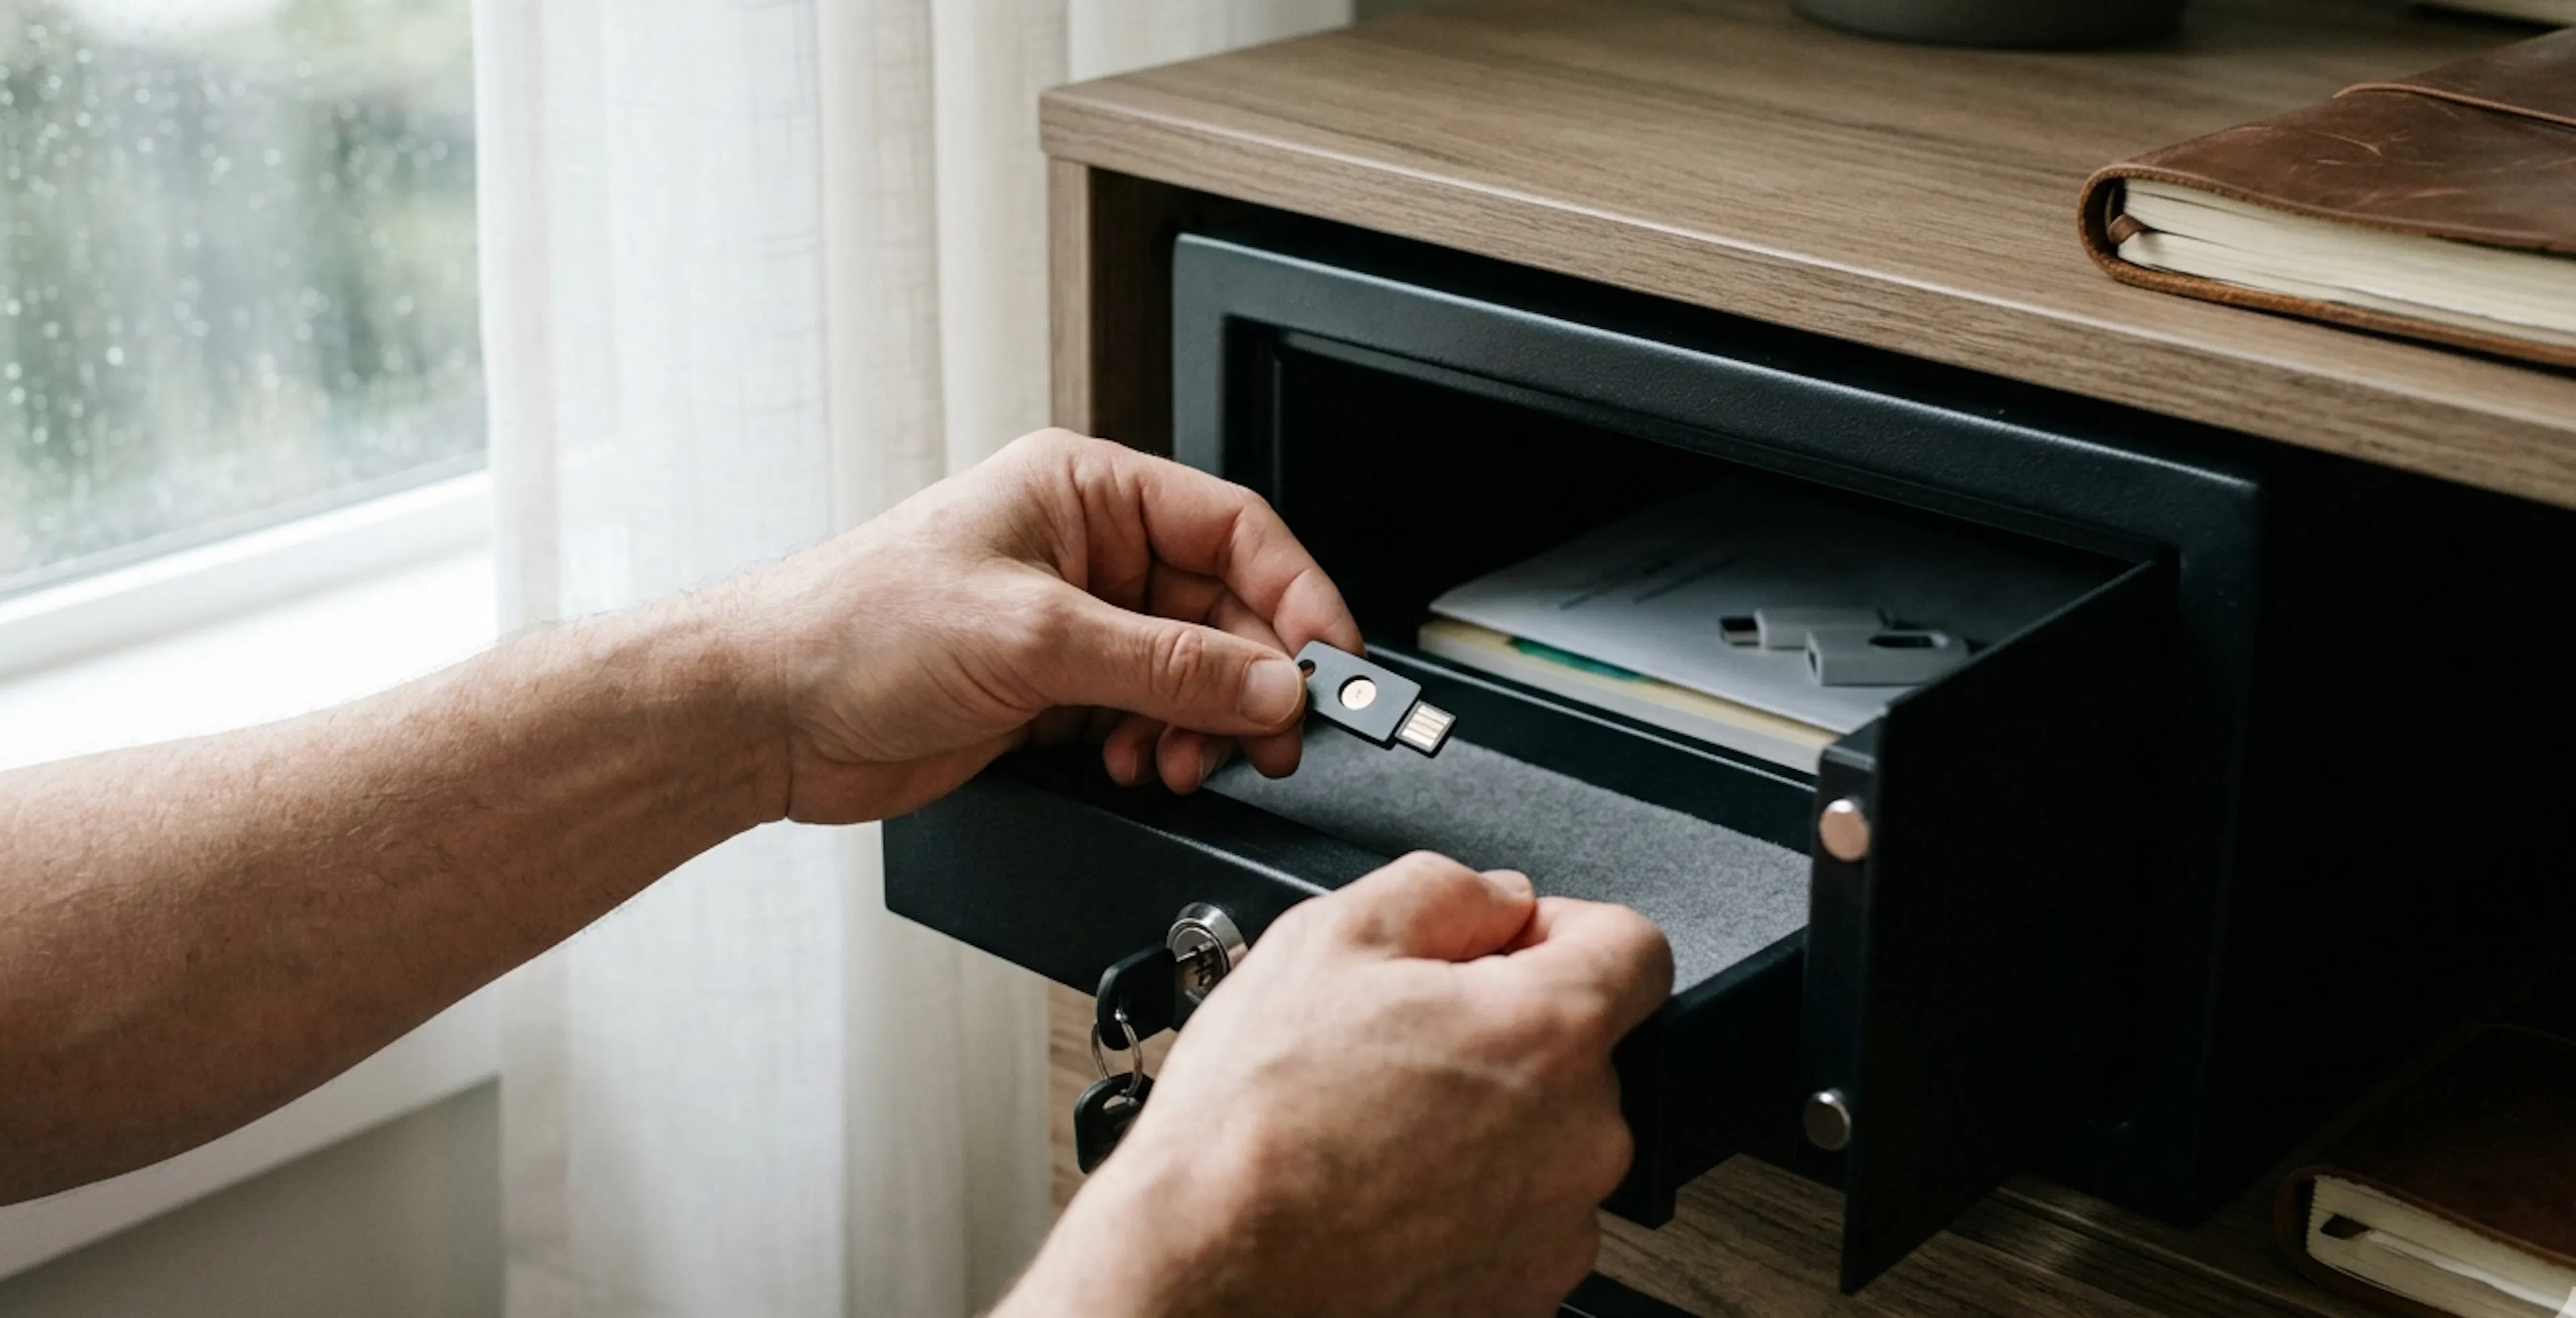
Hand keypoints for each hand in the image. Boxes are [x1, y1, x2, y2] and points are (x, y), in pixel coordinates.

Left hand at [702, 429, 1361, 822]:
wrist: (765, 714)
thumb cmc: (853, 628)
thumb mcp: (1034, 637)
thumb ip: (1166, 665)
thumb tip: (1267, 685)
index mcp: (1084, 491)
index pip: (1233, 531)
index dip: (1295, 597)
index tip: (1328, 664)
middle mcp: (1085, 551)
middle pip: (1222, 612)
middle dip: (1247, 680)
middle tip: (1270, 737)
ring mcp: (1070, 625)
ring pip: (1189, 674)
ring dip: (1199, 725)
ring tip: (1180, 760)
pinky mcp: (1051, 692)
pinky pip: (1145, 717)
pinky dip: (1156, 748)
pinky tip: (1134, 766)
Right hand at [1001, 853, 1674, 1317]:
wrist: (1208, 1275)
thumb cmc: (1255, 1126)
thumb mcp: (1328, 939)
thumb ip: (1444, 890)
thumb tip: (1497, 898)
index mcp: (1549, 1034)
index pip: (1634, 946)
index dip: (1562, 926)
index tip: (1507, 942)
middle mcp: (1580, 1138)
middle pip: (1580, 1047)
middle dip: (1505, 1027)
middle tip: (1402, 1038)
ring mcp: (1556, 1228)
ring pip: (1547, 1137)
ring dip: (1487, 1119)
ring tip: (1378, 1123)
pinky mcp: (1524, 1295)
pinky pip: (1518, 1217)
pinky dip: (1467, 1198)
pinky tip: (1385, 1188)